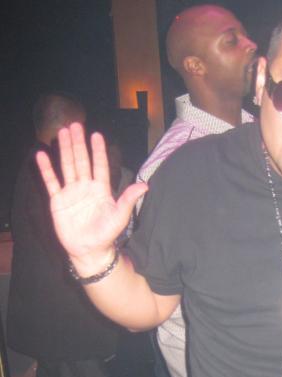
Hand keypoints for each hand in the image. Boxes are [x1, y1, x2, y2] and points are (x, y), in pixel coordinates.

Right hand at [36, 123, 147, 273]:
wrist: (89, 251)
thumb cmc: (106, 235)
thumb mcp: (119, 216)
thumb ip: (129, 199)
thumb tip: (145, 186)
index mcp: (101, 189)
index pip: (99, 165)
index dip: (98, 151)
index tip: (96, 135)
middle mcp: (85, 187)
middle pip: (81, 161)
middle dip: (78, 144)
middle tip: (75, 125)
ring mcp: (71, 193)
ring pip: (67, 166)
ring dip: (64, 150)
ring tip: (61, 133)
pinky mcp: (58, 201)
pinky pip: (51, 182)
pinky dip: (46, 169)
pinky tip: (42, 155)